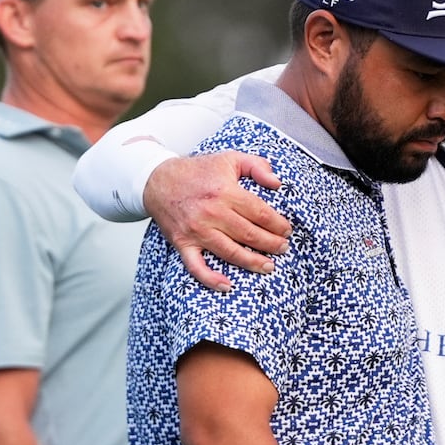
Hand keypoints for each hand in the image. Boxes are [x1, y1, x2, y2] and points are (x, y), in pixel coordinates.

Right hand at [142, 152, 290, 288]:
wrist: (156, 180)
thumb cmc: (196, 171)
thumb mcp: (229, 158)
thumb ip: (257, 166)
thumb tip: (277, 183)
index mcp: (225, 191)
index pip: (260, 213)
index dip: (278, 225)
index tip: (287, 230)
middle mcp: (211, 213)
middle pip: (249, 234)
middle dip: (271, 244)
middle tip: (283, 248)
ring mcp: (197, 231)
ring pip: (230, 252)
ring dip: (252, 262)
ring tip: (269, 266)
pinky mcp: (183, 243)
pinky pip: (197, 267)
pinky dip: (211, 279)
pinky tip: (228, 286)